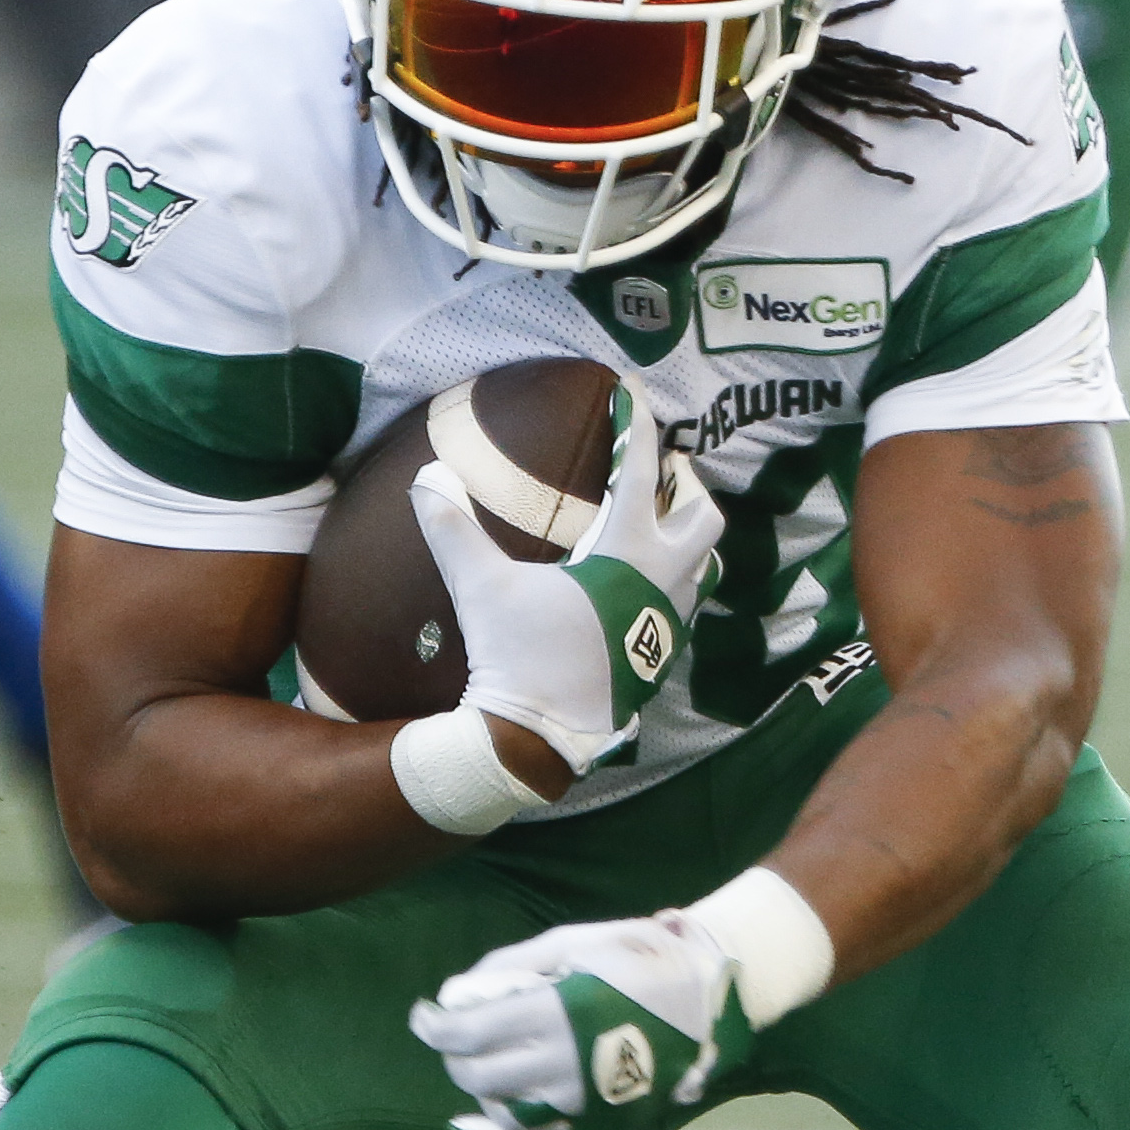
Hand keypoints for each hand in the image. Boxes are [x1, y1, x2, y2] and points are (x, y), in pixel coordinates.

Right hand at [408, 389, 723, 776]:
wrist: (540, 737)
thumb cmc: (518, 656)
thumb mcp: (481, 587)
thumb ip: (454, 530)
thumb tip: (426, 479)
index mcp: (628, 553)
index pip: (641, 470)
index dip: (638, 422)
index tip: (634, 392)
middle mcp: (662, 582)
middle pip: (703, 515)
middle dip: (686, 486)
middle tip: (655, 471)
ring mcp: (668, 621)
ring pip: (701, 561)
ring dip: (681, 535)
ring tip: (648, 522)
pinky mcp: (660, 653)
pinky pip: (682, 599)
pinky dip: (669, 576)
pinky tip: (633, 581)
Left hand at [414, 911, 752, 1129]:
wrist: (712, 1000)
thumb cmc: (642, 958)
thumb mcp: (577, 940)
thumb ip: (511, 965)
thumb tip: (457, 991)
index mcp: (557, 1014)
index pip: (468, 1034)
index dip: (433, 1026)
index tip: (423, 1015)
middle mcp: (566, 1066)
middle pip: (476, 1075)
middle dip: (453, 1053)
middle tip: (455, 1032)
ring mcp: (583, 1105)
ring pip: (500, 1110)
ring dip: (478, 1087)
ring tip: (485, 1059)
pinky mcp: (599, 1128)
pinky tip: (478, 1123)